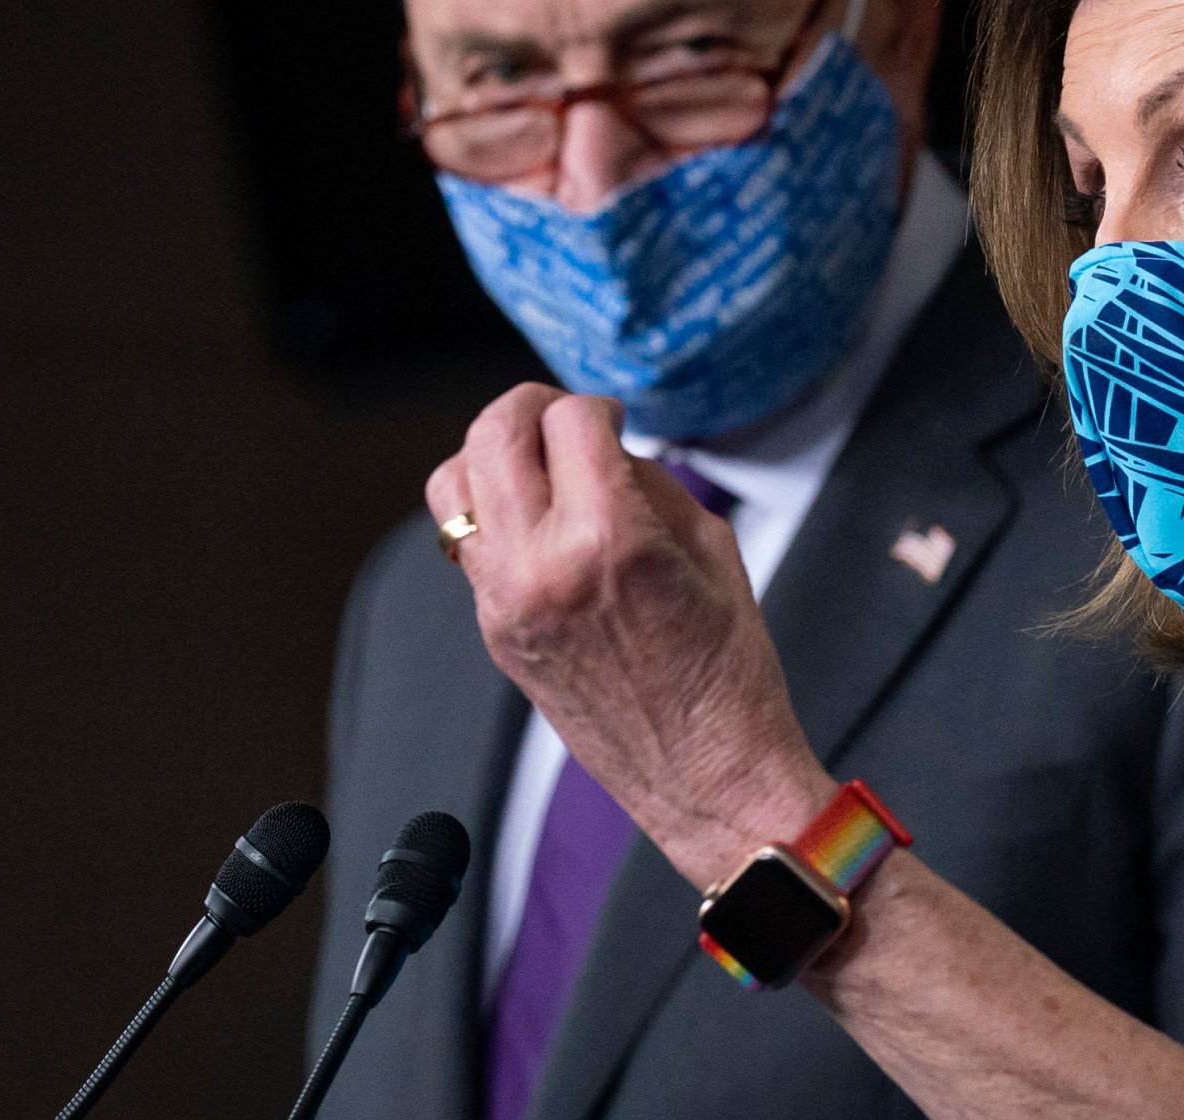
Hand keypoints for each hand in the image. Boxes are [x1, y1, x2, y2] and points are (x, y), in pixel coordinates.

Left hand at [426, 384, 835, 887]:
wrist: (708, 777)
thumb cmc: (729, 672)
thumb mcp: (711, 550)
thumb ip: (651, 486)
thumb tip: (608, 450)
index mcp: (610, 539)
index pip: (570, 420)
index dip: (599, 406)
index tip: (616, 417)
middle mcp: (542, 566)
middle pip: (493, 434)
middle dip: (531, 406)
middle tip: (563, 415)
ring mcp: (506, 604)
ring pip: (453, 484)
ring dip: (494, 455)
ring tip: (538, 464)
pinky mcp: (495, 634)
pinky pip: (469, 545)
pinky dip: (495, 513)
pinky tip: (541, 521)